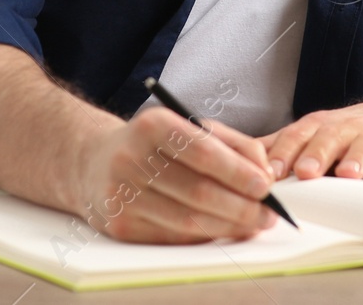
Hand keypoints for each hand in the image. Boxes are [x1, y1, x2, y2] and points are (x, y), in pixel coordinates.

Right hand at [69, 106, 277, 243]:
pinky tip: (222, 230)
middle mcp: (132, 157)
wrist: (94, 163)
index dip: (238, 172)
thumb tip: (265, 173)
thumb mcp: (189, 128)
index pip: (203, 151)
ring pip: (188, 220)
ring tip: (253, 225)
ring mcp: (123, 194)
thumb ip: (233, 144)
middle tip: (268, 214)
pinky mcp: (120, 225)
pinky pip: (173, 237)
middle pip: (199, 191)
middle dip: (241, 206)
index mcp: (152, 125)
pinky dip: (205, 237)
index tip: (266, 186)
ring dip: (228, 226)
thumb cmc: (154, 145)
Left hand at [260, 98, 362, 182]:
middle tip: (304, 172)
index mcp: (322, 126)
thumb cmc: (352, 133)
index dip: (283, 152)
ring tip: (348, 175)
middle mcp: (349, 128)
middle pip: (329, 137)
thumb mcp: (317, 133)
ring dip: (356, 160)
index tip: (268, 173)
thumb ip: (283, 145)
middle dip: (315, 154)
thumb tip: (238, 158)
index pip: (297, 135)